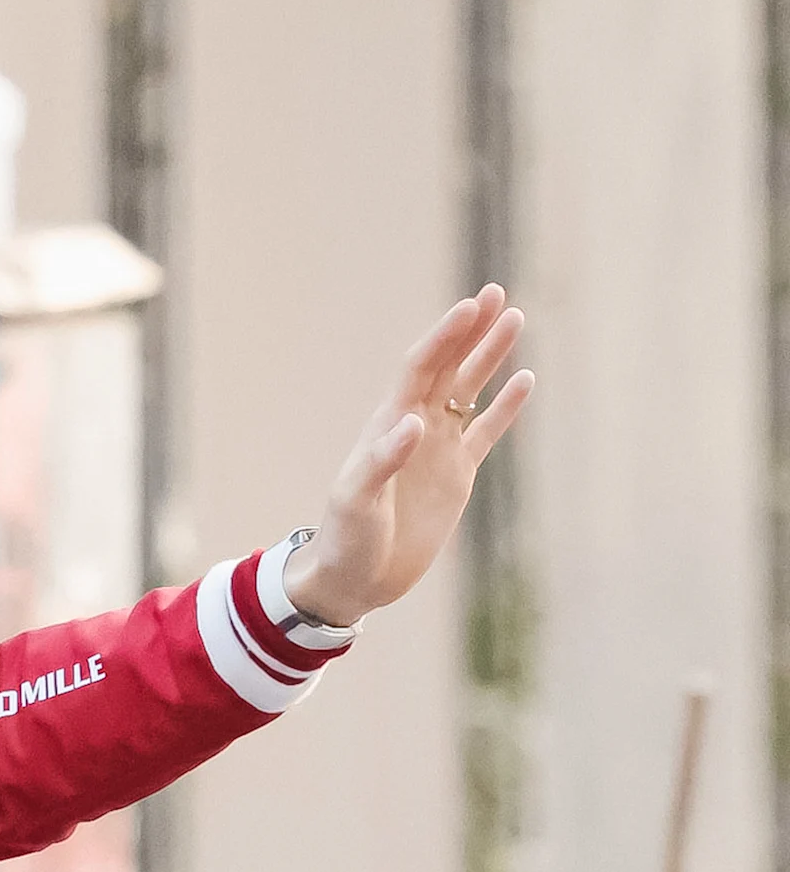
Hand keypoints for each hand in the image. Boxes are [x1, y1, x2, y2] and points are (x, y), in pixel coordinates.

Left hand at [283, 285, 535, 626]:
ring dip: (490, 357)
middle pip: (447, 367)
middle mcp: (414, 429)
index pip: (421, 368)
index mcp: (387, 426)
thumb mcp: (357, 503)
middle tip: (497, 292)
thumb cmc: (346, 540)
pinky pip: (485, 431)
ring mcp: (437, 450)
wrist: (356, 579)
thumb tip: (413, 423)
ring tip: (515, 320)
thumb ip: (381, 462)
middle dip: (471, 331)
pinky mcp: (457, 475)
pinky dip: (505, 406)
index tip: (472, 307)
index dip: (446, 337)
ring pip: (469, 391)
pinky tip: (524, 379)